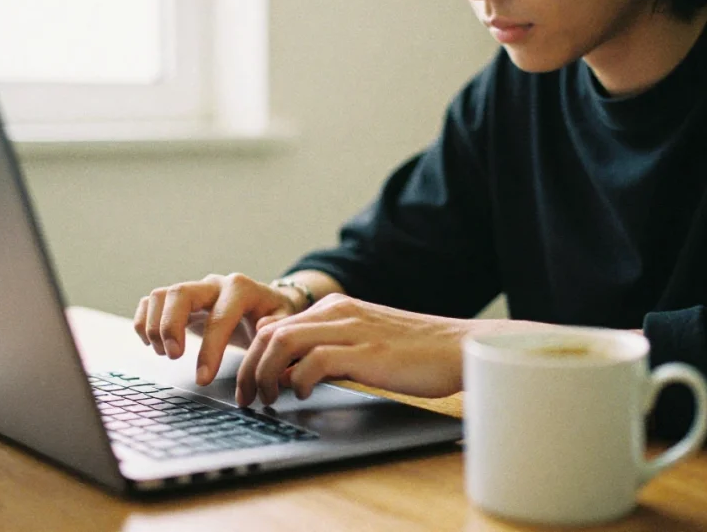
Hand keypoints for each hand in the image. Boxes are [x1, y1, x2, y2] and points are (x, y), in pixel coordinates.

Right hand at [133, 273, 298, 384]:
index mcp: (241, 289)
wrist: (265, 303)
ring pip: (162, 295)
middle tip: (173, 356)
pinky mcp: (180, 299)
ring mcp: (194, 289)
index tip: (202, 379)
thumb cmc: (274, 315)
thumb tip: (263, 329)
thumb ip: (277, 325)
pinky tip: (151, 343)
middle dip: (171, 326)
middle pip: (181, 293)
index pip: (220, 317)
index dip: (209, 349)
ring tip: (164, 352)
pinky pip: (152, 301)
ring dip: (156, 326)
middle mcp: (213, 284)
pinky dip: (144, 321)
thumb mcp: (285, 320)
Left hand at [235, 294, 470, 406]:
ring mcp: (351, 329)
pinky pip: (313, 361)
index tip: (249, 386)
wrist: (459, 347)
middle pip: (270, 332)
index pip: (275, 325)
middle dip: (249, 368)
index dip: (253, 357)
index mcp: (336, 308)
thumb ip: (329, 347)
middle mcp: (338, 312)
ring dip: (265, 374)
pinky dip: (298, 380)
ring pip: (282, 341)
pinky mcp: (366, 351)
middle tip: (248, 398)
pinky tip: (303, 394)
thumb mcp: (363, 342)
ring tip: (268, 399)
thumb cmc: (415, 352)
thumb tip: (289, 369)